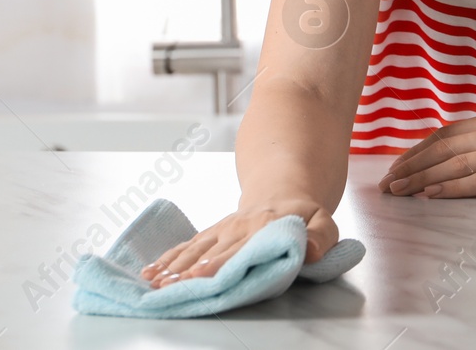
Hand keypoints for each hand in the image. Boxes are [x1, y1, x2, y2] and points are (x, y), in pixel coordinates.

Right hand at [137, 198, 338, 287]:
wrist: (284, 188)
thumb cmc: (304, 213)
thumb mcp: (324, 222)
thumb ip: (321, 237)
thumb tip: (309, 251)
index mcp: (265, 228)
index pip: (240, 251)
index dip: (219, 265)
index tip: (200, 276)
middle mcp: (239, 228)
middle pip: (211, 253)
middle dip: (188, 271)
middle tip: (168, 285)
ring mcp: (222, 229)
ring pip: (194, 249)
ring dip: (173, 267)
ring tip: (153, 282)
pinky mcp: (212, 232)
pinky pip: (188, 245)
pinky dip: (168, 258)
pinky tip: (151, 272)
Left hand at [376, 110, 475, 198]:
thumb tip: (458, 154)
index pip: (445, 134)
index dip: (417, 150)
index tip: (395, 164)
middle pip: (443, 149)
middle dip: (410, 166)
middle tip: (386, 182)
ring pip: (455, 166)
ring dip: (421, 179)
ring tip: (398, 191)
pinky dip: (450, 188)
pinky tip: (429, 195)